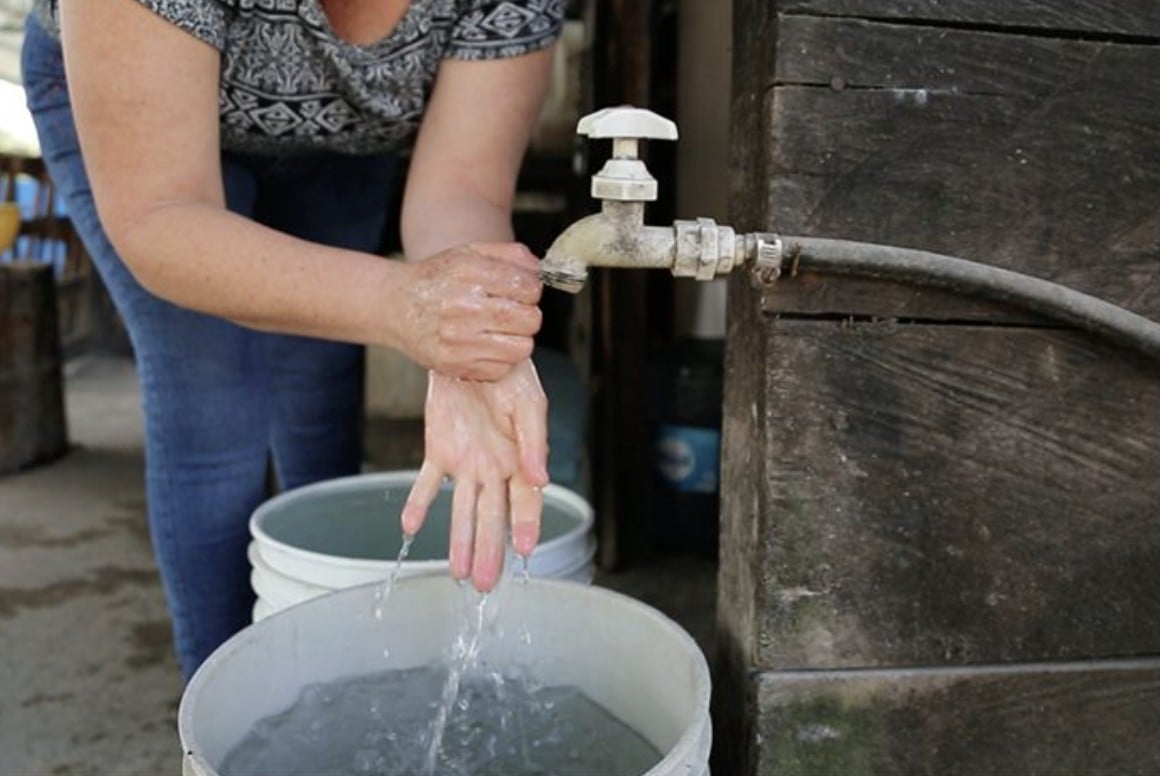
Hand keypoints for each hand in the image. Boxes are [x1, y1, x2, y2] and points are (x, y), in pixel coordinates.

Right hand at [396, 242, 541, 380]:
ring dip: (517, 339)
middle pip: (530, 320)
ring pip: (522, 348)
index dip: (531, 290)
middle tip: (512, 312)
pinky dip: (499, 358)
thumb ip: (509, 254)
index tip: (522, 291)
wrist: (394, 306)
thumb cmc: (436, 280)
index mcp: (467, 272)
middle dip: (528, 315)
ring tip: (499, 330)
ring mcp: (458, 339)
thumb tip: (539, 270)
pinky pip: (502, 368)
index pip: (527, 287)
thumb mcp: (469, 253)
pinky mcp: (454, 365)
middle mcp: (462, 306)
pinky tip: (483, 344)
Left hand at [401, 360, 548, 591]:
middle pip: (492, 517)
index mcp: (522, 460)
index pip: (526, 502)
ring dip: (459, 540)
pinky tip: (410, 528)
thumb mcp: (529, 404)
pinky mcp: (440, 451)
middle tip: (484, 584)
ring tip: (457, 573)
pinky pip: (428, 483)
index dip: (527, 526)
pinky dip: (419, 504)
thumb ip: (534, 442)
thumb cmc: (512, 375)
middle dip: (489, 551)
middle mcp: (495, 469)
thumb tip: (542, 478)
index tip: (526, 552)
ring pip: (462, 510)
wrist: (474, 348)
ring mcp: (467, 463)